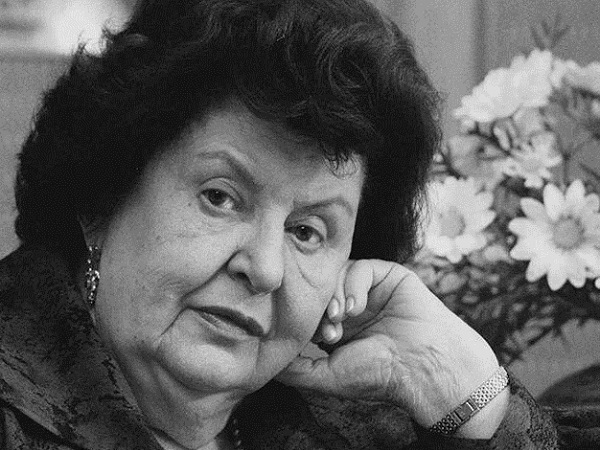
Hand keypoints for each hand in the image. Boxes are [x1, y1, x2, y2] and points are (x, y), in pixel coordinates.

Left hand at [276, 260, 508, 437]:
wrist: (422, 367)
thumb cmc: (378, 375)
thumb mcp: (327, 375)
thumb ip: (295, 368)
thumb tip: (266, 358)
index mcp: (339, 326)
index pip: (310, 308)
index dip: (307, 318)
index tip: (316, 339)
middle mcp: (353, 305)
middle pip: (321, 288)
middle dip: (320, 306)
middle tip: (329, 329)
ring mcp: (370, 289)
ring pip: (338, 275)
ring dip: (334, 295)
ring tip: (342, 318)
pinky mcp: (387, 275)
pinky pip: (361, 267)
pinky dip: (354, 284)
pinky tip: (357, 306)